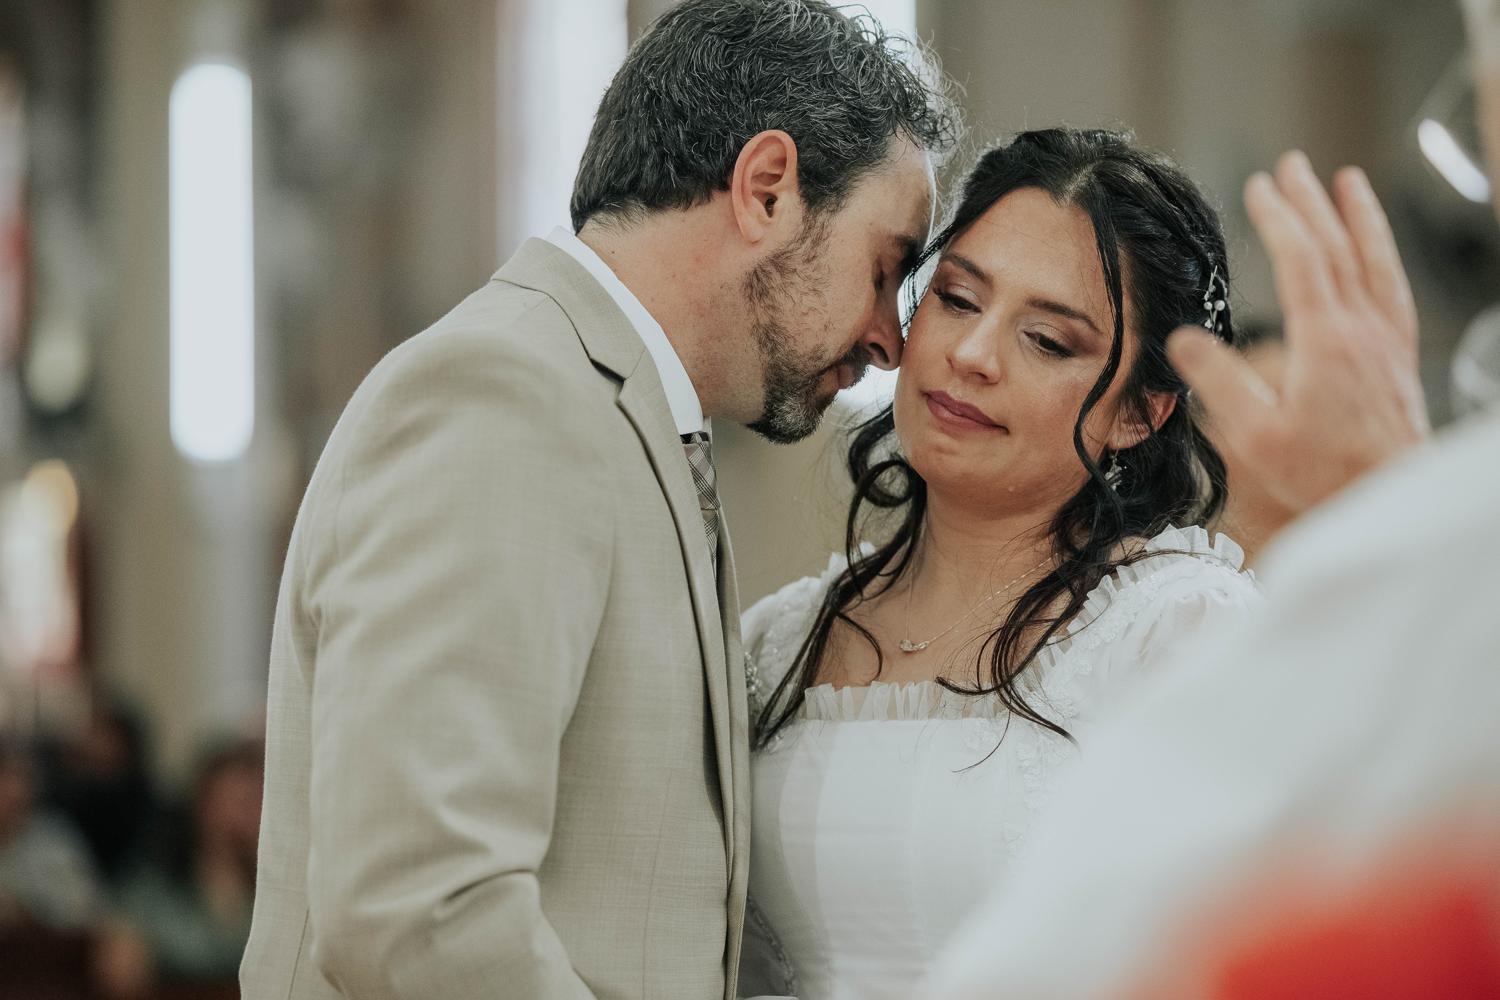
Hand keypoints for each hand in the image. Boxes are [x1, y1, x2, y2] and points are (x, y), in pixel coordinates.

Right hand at [1167, 151, 1426, 522]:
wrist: (1389, 495)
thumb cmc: (1324, 474)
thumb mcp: (1256, 436)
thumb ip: (1220, 384)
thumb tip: (1184, 341)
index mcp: (1325, 340)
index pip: (1302, 258)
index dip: (1278, 217)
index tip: (1259, 186)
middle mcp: (1363, 329)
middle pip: (1337, 247)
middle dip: (1311, 202)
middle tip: (1291, 166)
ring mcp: (1387, 339)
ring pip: (1373, 261)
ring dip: (1358, 216)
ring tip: (1347, 182)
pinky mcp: (1401, 356)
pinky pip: (1394, 287)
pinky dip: (1384, 255)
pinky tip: (1377, 250)